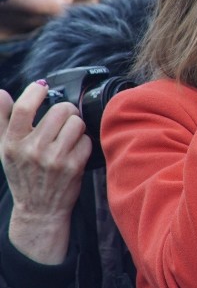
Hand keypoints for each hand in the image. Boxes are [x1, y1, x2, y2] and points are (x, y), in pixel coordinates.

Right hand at [0, 81, 90, 262]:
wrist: (39, 210)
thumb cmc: (23, 174)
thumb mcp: (6, 148)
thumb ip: (2, 119)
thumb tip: (1, 92)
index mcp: (13, 143)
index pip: (24, 108)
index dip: (36, 91)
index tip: (43, 87)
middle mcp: (33, 150)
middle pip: (61, 110)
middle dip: (66, 111)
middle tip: (64, 119)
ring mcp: (54, 159)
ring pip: (77, 123)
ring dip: (77, 127)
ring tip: (69, 136)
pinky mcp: (74, 167)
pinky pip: (87, 140)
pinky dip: (84, 143)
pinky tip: (74, 152)